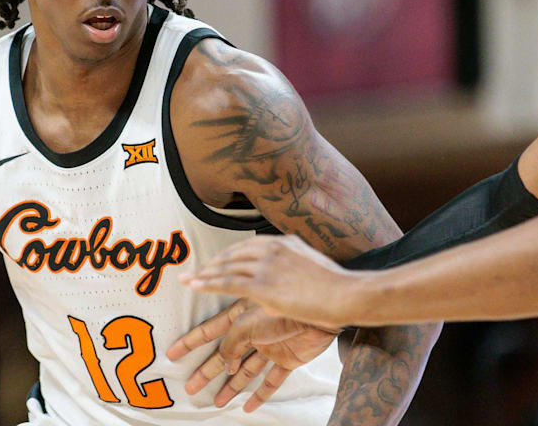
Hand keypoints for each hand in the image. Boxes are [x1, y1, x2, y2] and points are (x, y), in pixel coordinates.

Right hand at [166, 298, 337, 411]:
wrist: (324, 310)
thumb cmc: (284, 307)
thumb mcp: (248, 320)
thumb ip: (232, 341)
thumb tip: (225, 361)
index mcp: (239, 316)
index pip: (208, 331)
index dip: (190, 343)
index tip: (173, 354)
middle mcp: (252, 332)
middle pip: (223, 356)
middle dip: (206, 371)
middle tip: (189, 387)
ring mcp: (269, 347)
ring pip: (244, 371)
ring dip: (230, 386)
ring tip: (216, 402)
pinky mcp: (287, 359)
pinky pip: (271, 380)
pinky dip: (261, 393)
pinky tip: (249, 406)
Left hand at [181, 235, 362, 329]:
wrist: (349, 295)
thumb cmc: (338, 288)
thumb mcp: (314, 268)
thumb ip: (293, 268)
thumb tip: (280, 284)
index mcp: (284, 242)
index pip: (247, 246)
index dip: (227, 255)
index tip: (215, 262)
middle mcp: (272, 249)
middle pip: (232, 255)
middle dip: (212, 264)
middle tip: (196, 271)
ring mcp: (267, 266)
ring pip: (226, 268)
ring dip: (204, 274)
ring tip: (188, 280)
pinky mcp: (264, 286)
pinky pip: (228, 283)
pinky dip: (207, 284)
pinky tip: (194, 285)